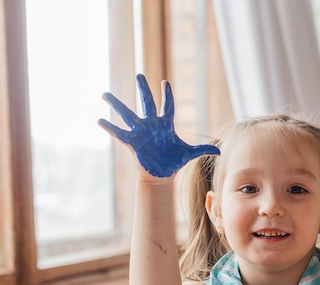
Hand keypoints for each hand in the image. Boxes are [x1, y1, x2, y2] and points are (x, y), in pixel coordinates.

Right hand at [98, 74, 219, 177]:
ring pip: (128, 114)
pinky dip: (110, 127)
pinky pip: (120, 133)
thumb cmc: (174, 161)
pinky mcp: (133, 142)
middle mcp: (152, 125)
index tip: (165, 82)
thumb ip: (203, 149)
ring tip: (104, 94)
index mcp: (166, 125)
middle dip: (144, 89)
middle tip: (138, 74)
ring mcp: (141, 132)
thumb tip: (220, 150)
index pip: (167, 106)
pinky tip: (100, 120)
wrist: (162, 174)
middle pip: (147, 103)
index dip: (167, 95)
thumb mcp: (189, 153)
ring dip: (117, 105)